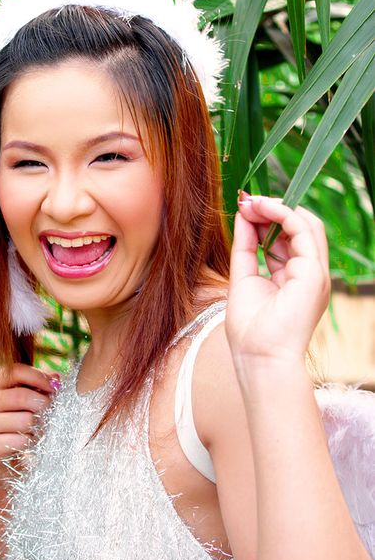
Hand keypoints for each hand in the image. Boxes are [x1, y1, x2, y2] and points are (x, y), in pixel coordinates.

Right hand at [0, 363, 58, 477]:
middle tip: (51, 411)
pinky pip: (22, 440)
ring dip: (39, 426)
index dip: (40, 377)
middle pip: (23, 396)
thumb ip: (37, 385)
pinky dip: (31, 441)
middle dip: (43, 404)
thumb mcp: (22, 398)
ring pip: (26, 420)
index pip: (17, 371)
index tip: (55, 386)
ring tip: (38, 427)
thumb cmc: (12, 418)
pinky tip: (28, 441)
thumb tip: (56, 378)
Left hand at [226, 194, 329, 363]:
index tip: (245, 207)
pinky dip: (283, 214)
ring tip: (252, 202)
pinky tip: (262, 208)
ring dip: (277, 207)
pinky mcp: (314, 273)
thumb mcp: (243, 277)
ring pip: (306, 224)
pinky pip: (304, 230)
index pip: (288, 237)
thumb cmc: (250, 331)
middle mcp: (309, 274)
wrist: (259, 358)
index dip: (268, 218)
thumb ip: (246, 246)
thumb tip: (244, 215)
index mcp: (294, 278)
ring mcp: (315, 273)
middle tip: (247, 201)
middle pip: (299, 228)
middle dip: (273, 209)